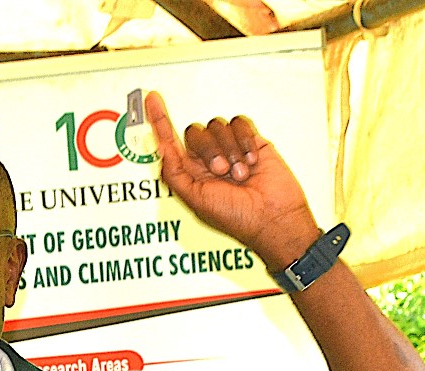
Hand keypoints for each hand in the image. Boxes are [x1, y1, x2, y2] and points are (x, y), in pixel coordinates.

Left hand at [144, 90, 322, 271]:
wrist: (273, 217)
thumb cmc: (235, 218)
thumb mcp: (196, 200)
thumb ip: (175, 173)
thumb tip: (161, 147)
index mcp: (189, 173)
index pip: (169, 141)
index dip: (159, 120)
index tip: (152, 99)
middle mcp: (207, 159)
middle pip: (194, 132)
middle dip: (208, 150)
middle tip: (223, 172)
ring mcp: (229, 148)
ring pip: (217, 126)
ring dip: (230, 150)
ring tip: (241, 174)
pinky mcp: (250, 140)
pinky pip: (239, 123)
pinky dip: (245, 141)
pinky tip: (252, 162)